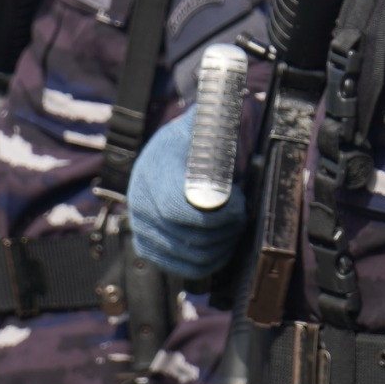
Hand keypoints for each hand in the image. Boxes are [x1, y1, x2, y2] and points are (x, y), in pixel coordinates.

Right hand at [127, 110, 247, 280]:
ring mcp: (141, 227)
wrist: (168, 153)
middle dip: (227, 229)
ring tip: (234, 226)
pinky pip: (184, 267)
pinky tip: (223, 244)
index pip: (182, 210)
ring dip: (223, 246)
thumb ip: (215, 126)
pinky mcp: (146, 246)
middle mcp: (141, 201)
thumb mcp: (203, 126)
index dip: (218, 214)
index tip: (239, 203)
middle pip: (192, 237)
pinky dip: (211, 261)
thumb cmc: (193, 140)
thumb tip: (231, 116)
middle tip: (242, 214)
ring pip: (192, 256)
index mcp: (155, 172)